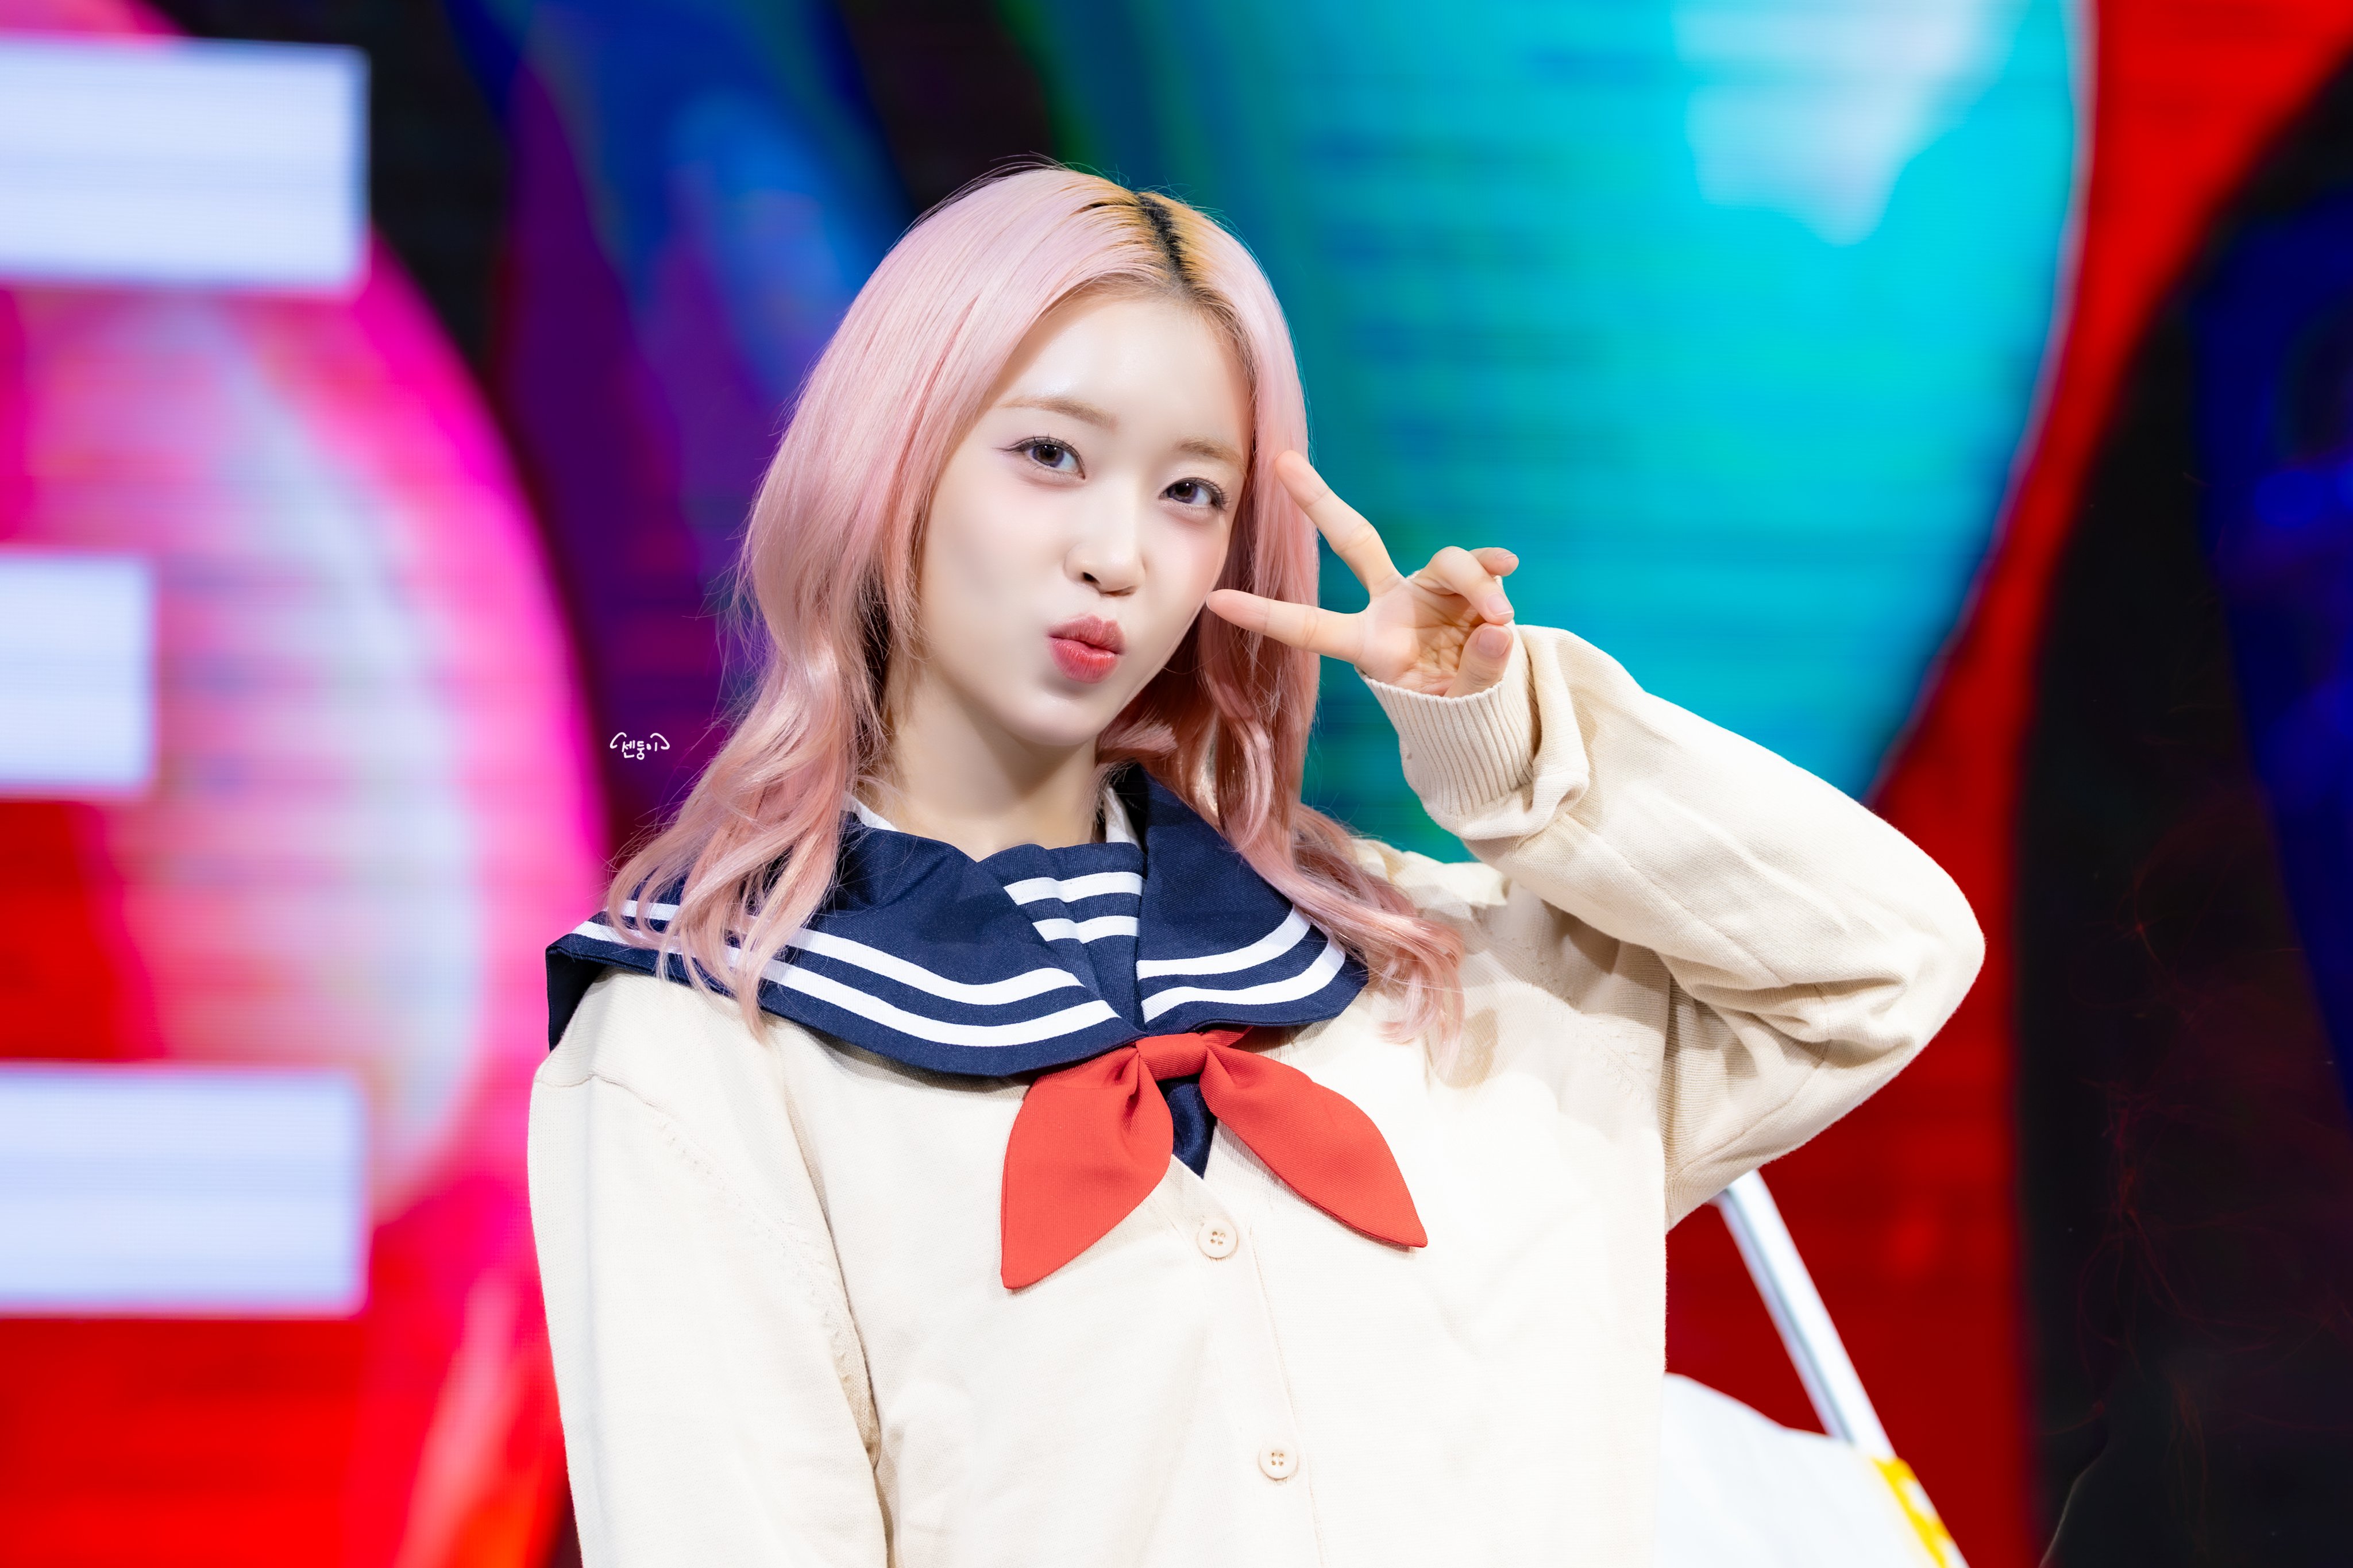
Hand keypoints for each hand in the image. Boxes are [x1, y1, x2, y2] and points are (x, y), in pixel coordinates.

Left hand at [1206, 451, 1520, 696]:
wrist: (1484, 708)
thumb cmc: (1455, 711)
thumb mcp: (1459, 707)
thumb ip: (1476, 672)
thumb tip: (1496, 629)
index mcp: (1367, 645)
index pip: (1310, 627)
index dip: (1264, 615)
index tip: (1214, 601)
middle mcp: (1391, 607)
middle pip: (1355, 541)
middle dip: (1319, 501)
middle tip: (1282, 462)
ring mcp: (1427, 591)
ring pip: (1445, 562)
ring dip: (1474, 584)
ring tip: (1497, 616)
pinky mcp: (1466, 585)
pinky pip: (1481, 568)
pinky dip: (1493, 572)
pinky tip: (1508, 568)